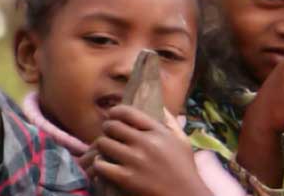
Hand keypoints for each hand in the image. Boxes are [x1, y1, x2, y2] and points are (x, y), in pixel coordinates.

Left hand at [90, 105, 208, 195]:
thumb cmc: (184, 169)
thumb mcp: (182, 142)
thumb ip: (171, 122)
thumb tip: (161, 105)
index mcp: (159, 132)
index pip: (128, 112)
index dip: (115, 112)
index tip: (112, 117)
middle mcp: (146, 143)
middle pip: (111, 126)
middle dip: (107, 131)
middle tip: (109, 137)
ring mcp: (135, 160)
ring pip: (102, 143)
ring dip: (101, 148)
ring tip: (106, 152)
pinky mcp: (127, 178)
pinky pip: (100, 165)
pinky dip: (99, 165)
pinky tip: (105, 167)